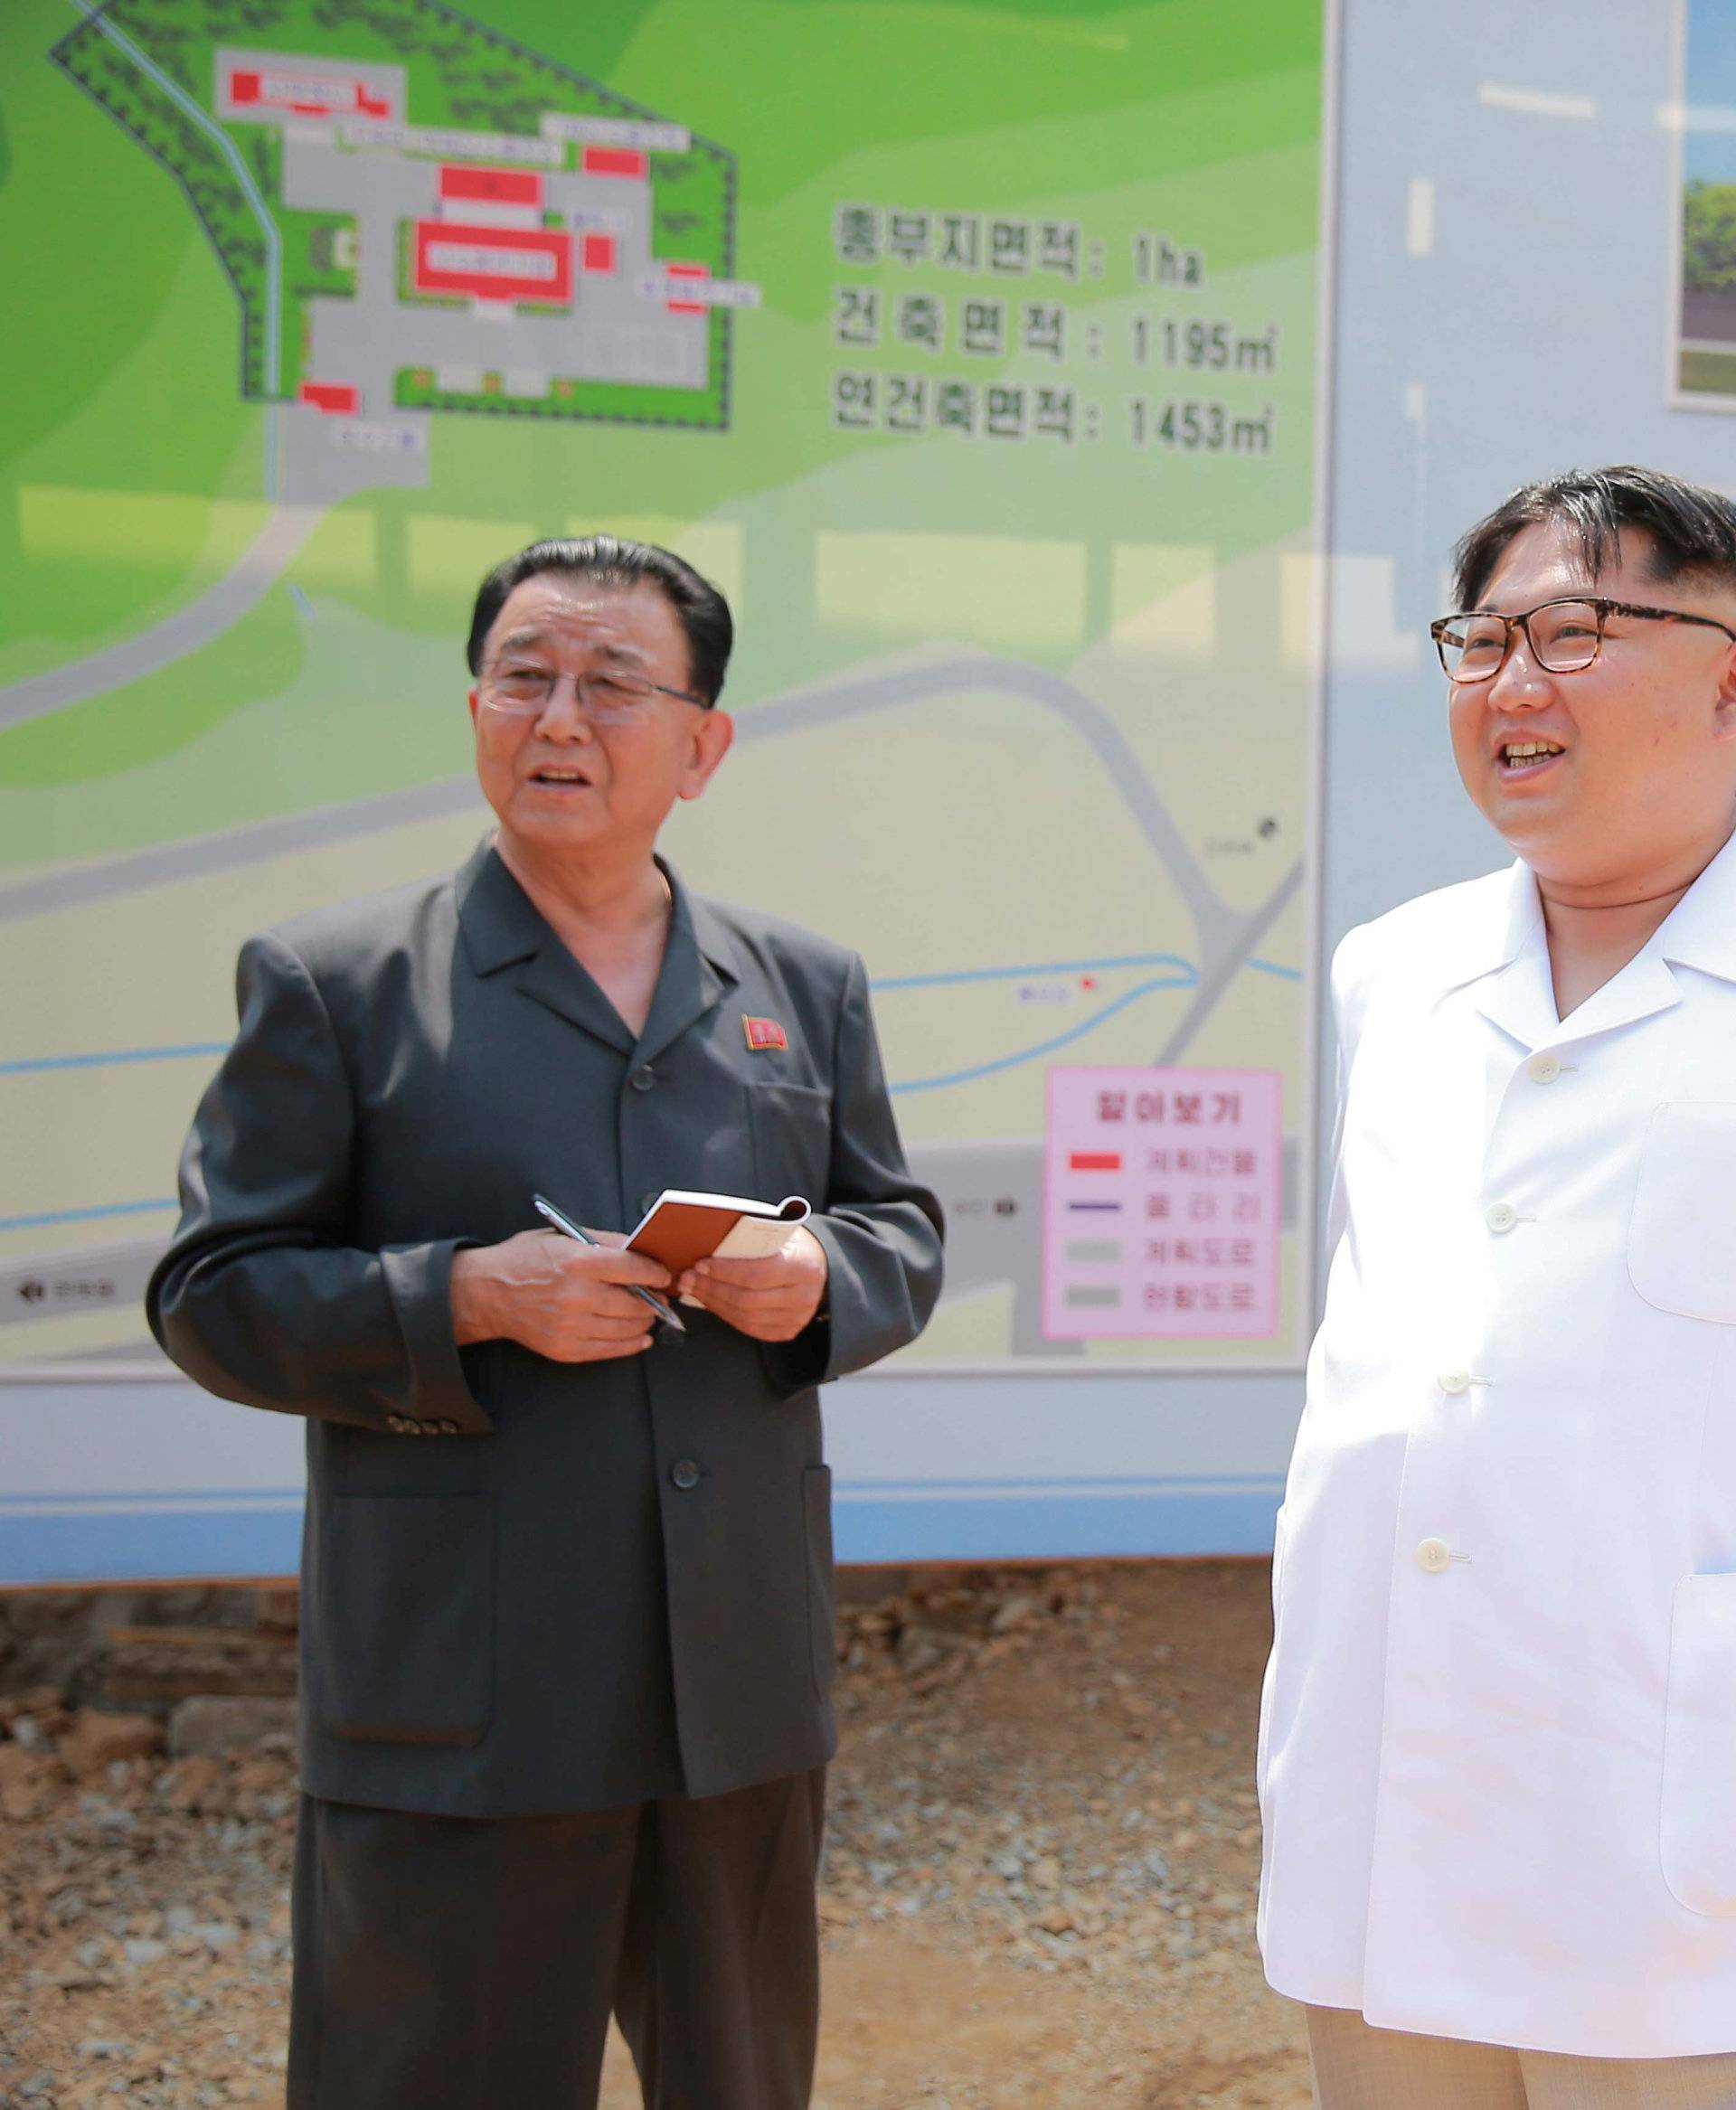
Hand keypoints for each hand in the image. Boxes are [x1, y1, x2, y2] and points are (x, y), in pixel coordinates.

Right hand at [452, 1231, 672, 1362]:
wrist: (487, 1294)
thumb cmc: (524, 1260)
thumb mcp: (562, 1237)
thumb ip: (604, 1241)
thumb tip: (638, 1247)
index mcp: (579, 1262)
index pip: (634, 1269)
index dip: (656, 1273)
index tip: (664, 1276)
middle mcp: (577, 1295)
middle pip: (635, 1303)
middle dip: (654, 1301)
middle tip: (660, 1298)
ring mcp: (570, 1326)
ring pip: (626, 1329)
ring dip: (644, 1322)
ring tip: (648, 1315)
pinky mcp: (564, 1348)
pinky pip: (609, 1350)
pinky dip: (630, 1345)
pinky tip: (639, 1338)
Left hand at [676, 1226, 828, 1341]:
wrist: (822, 1268)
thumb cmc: (793, 1246)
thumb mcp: (780, 1234)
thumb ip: (753, 1240)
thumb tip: (710, 1245)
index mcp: (803, 1267)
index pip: (756, 1275)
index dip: (724, 1272)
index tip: (700, 1264)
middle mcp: (803, 1297)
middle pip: (746, 1299)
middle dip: (711, 1288)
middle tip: (687, 1278)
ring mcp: (797, 1318)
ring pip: (744, 1316)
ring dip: (714, 1302)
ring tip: (694, 1289)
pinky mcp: (787, 1331)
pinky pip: (749, 1327)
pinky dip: (726, 1314)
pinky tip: (712, 1301)